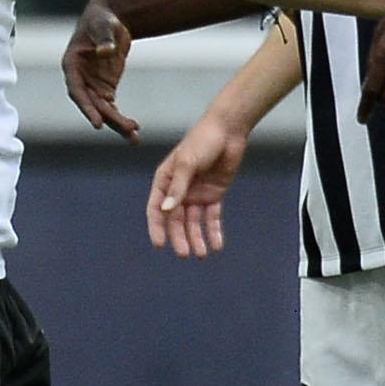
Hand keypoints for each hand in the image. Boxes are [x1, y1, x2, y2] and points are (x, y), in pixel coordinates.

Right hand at [62, 1, 138, 140]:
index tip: (97, 123)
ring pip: (103, 110)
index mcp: (72, 65)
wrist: (109, 20)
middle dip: (109, 119)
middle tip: (128, 129)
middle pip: (92, 105)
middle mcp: (79, 80)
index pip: (76, 91)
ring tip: (135, 139)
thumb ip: (104, 38)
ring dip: (117, 124)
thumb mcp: (103, 25)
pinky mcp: (105, 89)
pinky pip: (112, 108)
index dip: (86, 107)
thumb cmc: (102, 19)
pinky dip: (121, 119)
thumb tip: (106, 52)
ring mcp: (92, 86)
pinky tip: (134, 131)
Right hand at [147, 113, 247, 256]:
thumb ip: (178, 187)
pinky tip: (217, 245)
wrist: (228, 130)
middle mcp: (178, 190)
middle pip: (176, 219)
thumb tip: (166, 210)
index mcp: (165, 180)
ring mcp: (196, 193)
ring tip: (202, 254)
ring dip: (196, 238)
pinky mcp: (214, 194)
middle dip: (179, 237)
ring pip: (194, 222)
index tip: (160, 245)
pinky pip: (212, 217)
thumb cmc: (202, 141)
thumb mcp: (187, 162)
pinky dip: (214, 231)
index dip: (157, 227)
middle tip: (184, 254)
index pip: (156, 208)